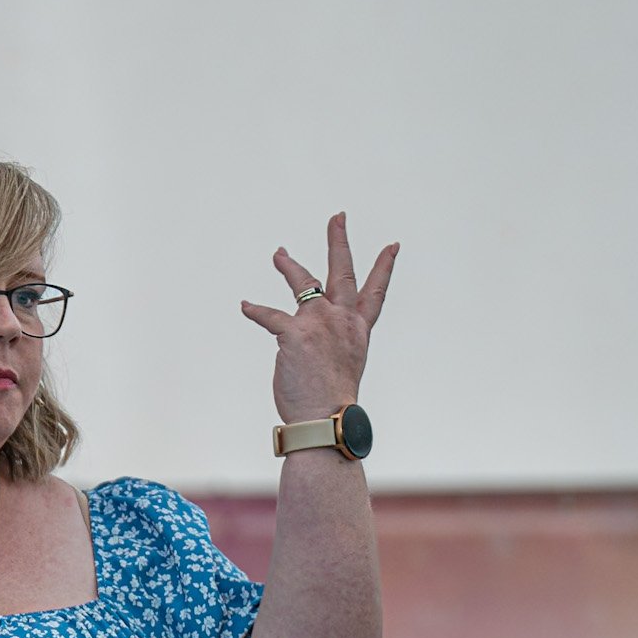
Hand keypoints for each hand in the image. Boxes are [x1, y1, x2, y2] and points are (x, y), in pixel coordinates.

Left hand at [241, 213, 398, 424]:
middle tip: (337, 217)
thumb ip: (331, 345)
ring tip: (279, 254)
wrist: (326, 421)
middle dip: (339, 241)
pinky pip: (269, 315)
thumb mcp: (342, 367)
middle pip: (343, 271)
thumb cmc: (331, 403)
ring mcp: (318, 323)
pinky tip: (245, 306)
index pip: (375, 293)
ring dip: (288, 265)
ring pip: (303, 282)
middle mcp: (341, 321)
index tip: (392, 246)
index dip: (384, 268)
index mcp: (357, 331)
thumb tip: (307, 340)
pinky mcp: (293, 333)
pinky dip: (255, 310)